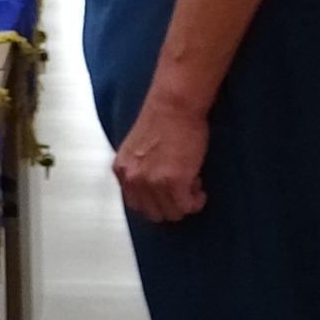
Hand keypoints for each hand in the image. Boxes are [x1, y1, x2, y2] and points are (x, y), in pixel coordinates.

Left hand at [112, 98, 210, 222]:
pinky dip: (196, 201)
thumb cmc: (161, 120)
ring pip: (172, 213)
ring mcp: (152, 182)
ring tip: (192, 184)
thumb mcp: (137, 150)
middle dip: (171, 205)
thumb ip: (138, 169)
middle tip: (183, 189)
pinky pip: (187, 206)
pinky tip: (199, 186)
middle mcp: (132, 179)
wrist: (173, 106)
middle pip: (153, 213)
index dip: (155, 201)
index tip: (167, 195)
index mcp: (121, 170)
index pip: (135, 204)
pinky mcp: (173, 182)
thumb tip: (151, 187)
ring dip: (185, 202)